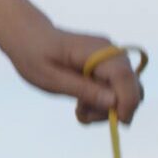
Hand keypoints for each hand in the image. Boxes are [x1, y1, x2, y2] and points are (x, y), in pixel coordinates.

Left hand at [0, 20, 144, 124]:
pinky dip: (102, 100)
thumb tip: (114, 102)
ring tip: (79, 111)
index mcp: (95, 51)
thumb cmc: (33, 54)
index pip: (124, 77)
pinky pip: (115, 87)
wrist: (27, 34)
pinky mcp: (107, 64)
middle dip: (113, 109)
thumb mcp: (50, 78)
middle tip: (83, 116)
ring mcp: (110, 57)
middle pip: (130, 87)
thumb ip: (82, 89)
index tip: (117, 122)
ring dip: (106, 107)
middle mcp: (110, 52)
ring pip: (125, 90)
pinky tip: (82, 104)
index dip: (127, 102)